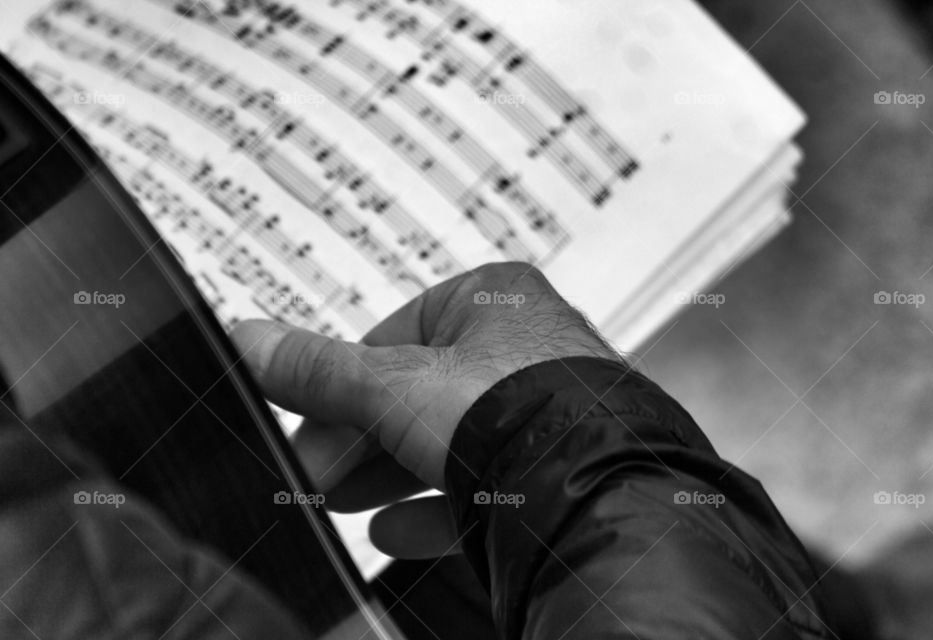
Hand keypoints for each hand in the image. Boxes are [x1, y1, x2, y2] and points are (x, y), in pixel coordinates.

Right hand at [230, 262, 619, 557]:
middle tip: (312, 471)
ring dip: (386, 474)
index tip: (303, 418)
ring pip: (447, 442)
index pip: (392, 336)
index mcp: (494, 301)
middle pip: (416, 394)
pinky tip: (395, 531)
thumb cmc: (522, 413)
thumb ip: (319, 370)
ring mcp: (545, 412)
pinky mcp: (554, 468)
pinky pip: (483, 486)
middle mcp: (526, 349)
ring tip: (341, 500)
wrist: (598, 494)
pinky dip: (433, 509)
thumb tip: (250, 342)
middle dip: (356, 438)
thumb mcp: (393, 387)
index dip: (339, 383)